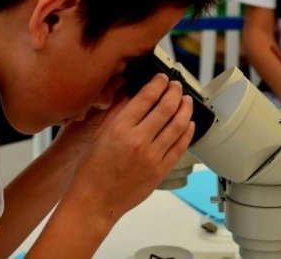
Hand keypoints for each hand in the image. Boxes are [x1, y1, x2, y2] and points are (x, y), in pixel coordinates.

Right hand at [63, 73, 194, 222]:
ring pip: (178, 126)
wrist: (95, 201)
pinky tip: (188, 124)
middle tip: (177, 86)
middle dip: (175, 92)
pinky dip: (187, 132)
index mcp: (120, 128)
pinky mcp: (160, 171)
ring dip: (185, 109)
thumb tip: (129, 92)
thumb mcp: (98, 135)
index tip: (162, 78)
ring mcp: (152, 157)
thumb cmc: (91, 170)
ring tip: (187, 101)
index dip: (158, 83)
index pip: (146, 97)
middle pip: (166, 108)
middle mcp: (138, 140)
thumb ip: (116, 112)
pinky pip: (180, 147)